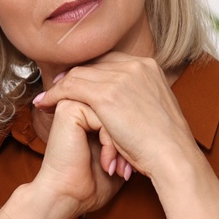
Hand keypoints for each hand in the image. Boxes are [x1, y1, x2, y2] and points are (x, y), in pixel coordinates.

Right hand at [30, 98, 124, 216]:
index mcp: (88, 114)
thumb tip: (155, 127)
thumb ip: (129, 138)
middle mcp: (79, 105)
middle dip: (126, 145)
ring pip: (114, 116)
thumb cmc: (91, 183)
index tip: (126, 170)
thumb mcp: (117, 157)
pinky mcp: (70, 110)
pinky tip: (106, 164)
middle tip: (124, 171)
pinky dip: (111, 144)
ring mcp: (73, 105)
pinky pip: (104, 119)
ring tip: (115, 170)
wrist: (67, 196)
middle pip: (120, 115)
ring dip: (119, 147)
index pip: (123, 117)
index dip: (129, 142)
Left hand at [34, 53, 197, 180]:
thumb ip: (142, 99)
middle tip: (54, 88)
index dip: (89, 72)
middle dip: (71, 77)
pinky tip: (44, 104)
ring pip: (78, 74)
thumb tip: (129, 104)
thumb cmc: (167, 144)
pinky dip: (54, 95)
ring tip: (46, 99)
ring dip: (58, 87)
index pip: (110, 61)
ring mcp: (122, 77)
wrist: (173, 156)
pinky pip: (70, 87)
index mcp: (150, 67)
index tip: (74, 83)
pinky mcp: (107, 94)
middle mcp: (136, 65)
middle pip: (93, 65)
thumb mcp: (157, 111)